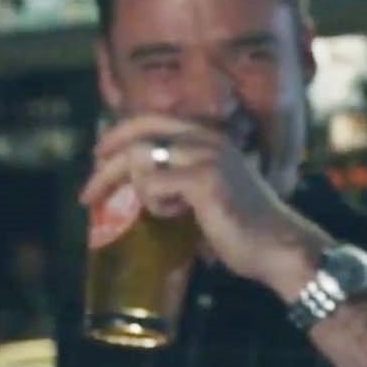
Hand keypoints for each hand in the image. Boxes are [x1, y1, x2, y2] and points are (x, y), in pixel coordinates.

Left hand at [79, 114, 330, 293]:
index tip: (99, 156)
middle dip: (106, 162)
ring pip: (140, 159)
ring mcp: (206, 156)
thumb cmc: (245, 228)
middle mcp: (208, 138)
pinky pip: (151, 184)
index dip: (120, 134)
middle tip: (87, 192)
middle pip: (138, 133)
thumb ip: (182, 177)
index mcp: (212, 137)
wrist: (278, 247)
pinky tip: (180, 215)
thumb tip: (135, 180)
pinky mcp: (202, 179)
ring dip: (137, 191)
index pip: (152, 119)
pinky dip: (156, 204)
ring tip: (163, 213)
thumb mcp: (210, 191)